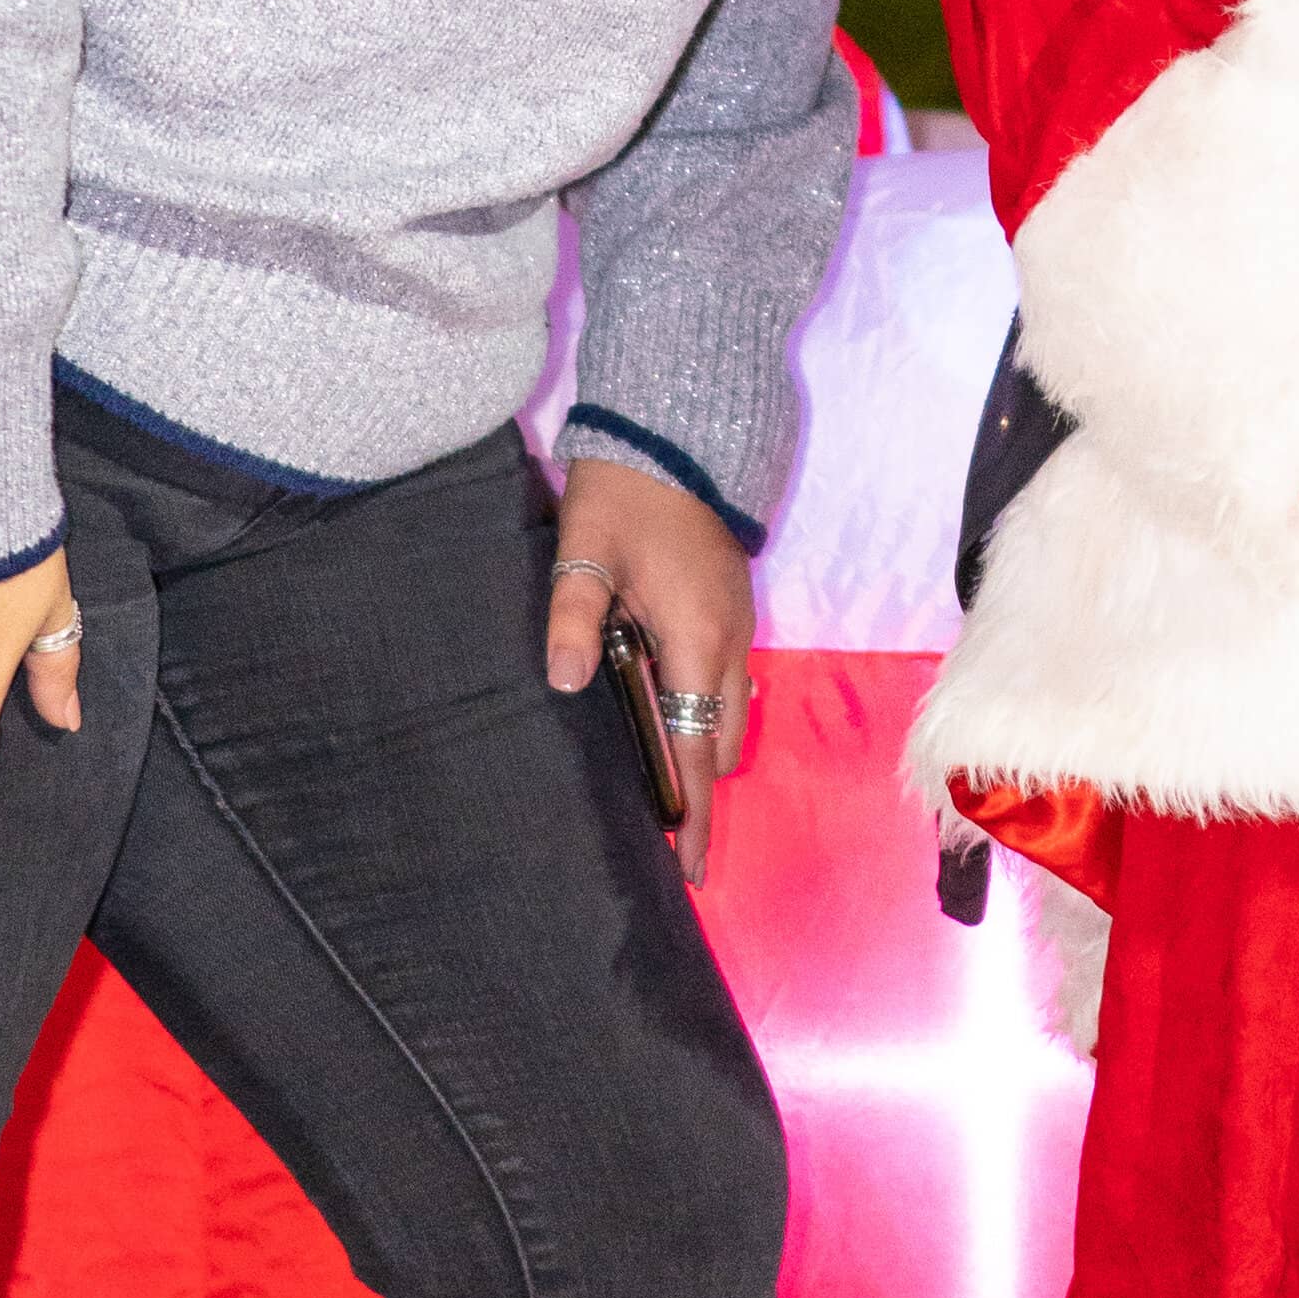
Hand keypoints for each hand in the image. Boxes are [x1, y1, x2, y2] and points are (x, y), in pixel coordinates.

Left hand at [549, 453, 753, 887]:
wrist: (676, 431)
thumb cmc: (625, 494)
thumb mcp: (584, 553)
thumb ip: (571, 620)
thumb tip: (562, 684)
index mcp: (698, 640)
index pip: (698, 749)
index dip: (693, 811)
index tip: (689, 866)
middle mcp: (729, 643)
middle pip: (720, 740)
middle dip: (698, 789)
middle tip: (664, 835)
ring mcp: (736, 624)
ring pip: (726, 711)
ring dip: (700, 749)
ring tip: (661, 786)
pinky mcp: (730, 606)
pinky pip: (723, 681)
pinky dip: (702, 712)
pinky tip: (664, 716)